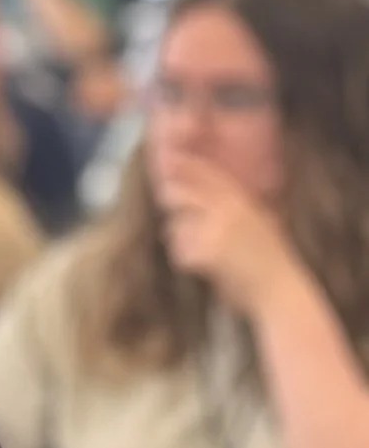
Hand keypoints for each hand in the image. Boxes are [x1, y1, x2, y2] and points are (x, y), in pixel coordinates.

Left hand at [154, 153, 303, 316]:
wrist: (278, 289)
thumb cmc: (267, 260)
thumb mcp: (257, 222)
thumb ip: (233, 207)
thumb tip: (200, 197)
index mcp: (243, 202)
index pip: (210, 176)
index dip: (188, 166)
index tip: (169, 158)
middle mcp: (229, 213)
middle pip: (183, 195)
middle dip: (171, 198)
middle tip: (169, 201)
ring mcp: (215, 232)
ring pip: (176, 227)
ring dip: (181, 239)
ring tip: (207, 251)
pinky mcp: (204, 254)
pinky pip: (179, 251)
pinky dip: (186, 260)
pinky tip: (206, 268)